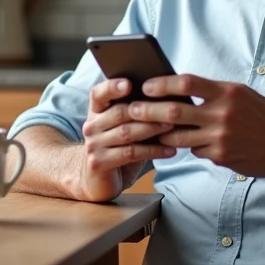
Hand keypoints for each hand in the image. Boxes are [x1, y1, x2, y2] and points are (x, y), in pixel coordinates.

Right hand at [75, 78, 176, 201]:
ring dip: (152, 129)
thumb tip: (166, 98)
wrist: (96, 180)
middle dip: (147, 110)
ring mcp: (93, 145)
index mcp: (95, 112)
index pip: (98, 94)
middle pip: (119, 113)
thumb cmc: (117, 149)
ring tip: (172, 126)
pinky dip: (153, 151)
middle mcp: (91, 126)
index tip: (129, 83)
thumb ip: (135, 114)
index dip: (112, 87)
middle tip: (170, 108)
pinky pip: (130, 153)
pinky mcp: (99, 163)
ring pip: (126, 133)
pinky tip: (169, 150)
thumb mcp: (122, 128)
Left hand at [128, 74, 264, 177]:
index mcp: (227, 92)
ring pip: (178, 137)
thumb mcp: (241, 95)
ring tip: (145, 130)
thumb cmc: (263, 116)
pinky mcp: (221, 157)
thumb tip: (180, 89)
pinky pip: (196, 151)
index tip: (146, 85)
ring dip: (161, 134)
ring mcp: (220, 138)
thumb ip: (213, 92)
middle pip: (174, 112)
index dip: (162, 84)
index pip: (186, 83)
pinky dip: (190, 147)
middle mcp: (222, 114)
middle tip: (131, 110)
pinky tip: (187, 144)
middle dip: (148, 111)